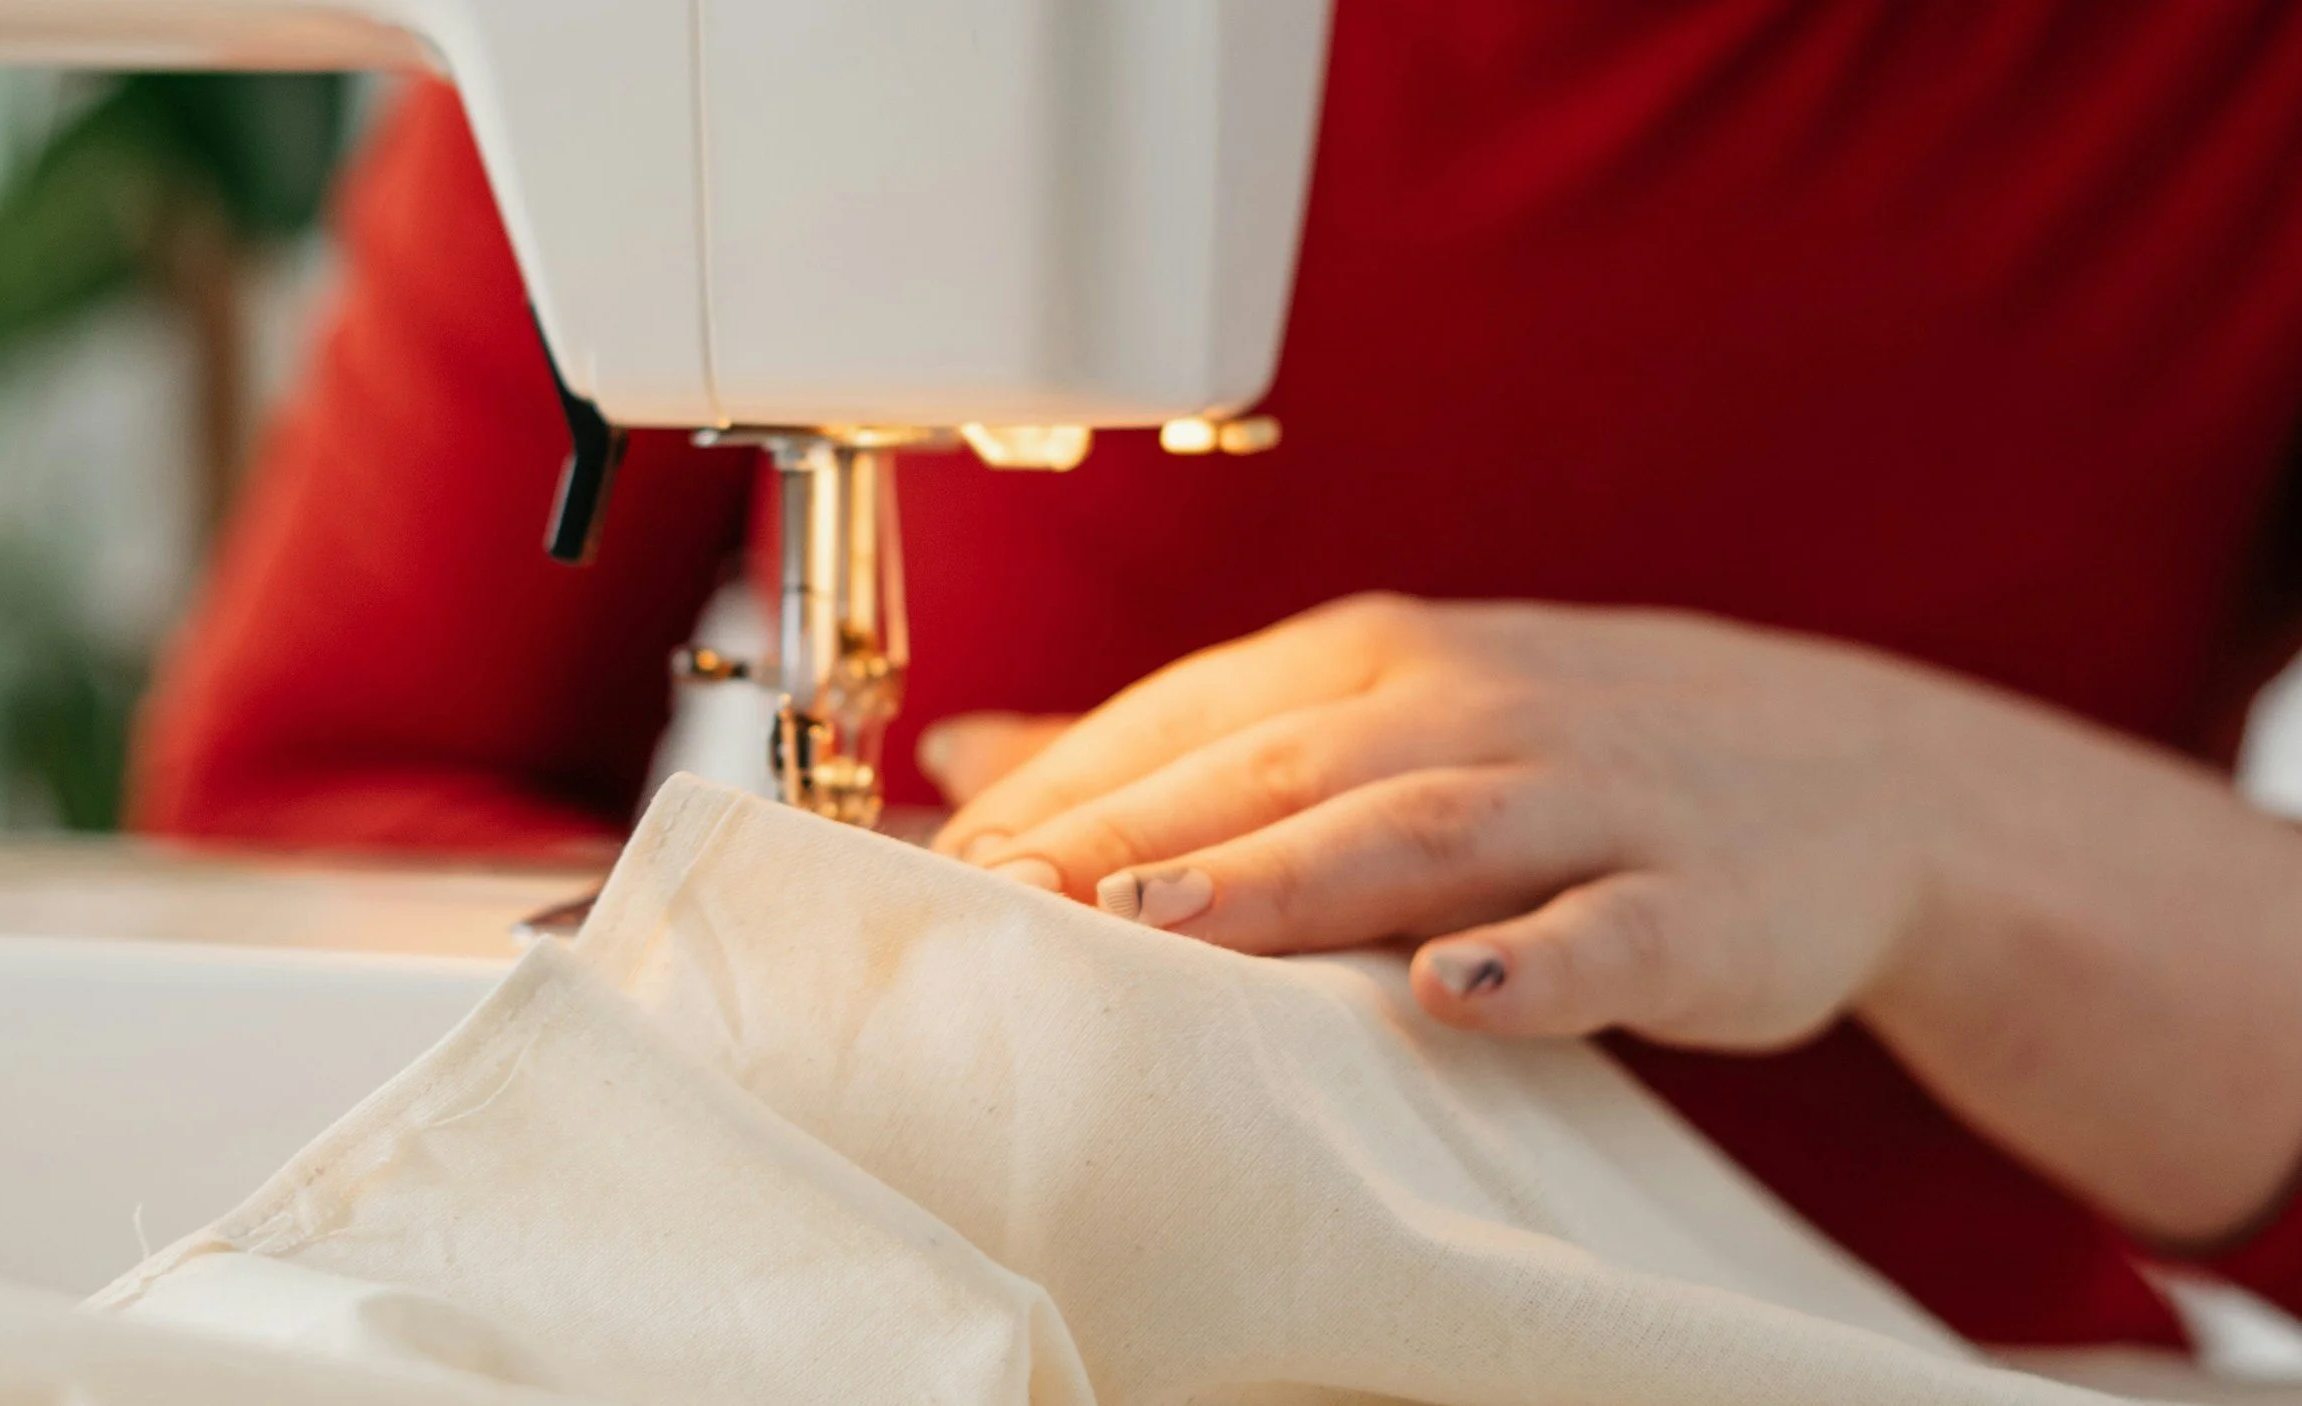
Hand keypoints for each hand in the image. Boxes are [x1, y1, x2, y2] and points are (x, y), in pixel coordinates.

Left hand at [932, 595, 1980, 1047]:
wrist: (1851, 775)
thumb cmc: (1570, 751)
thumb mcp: (1375, 708)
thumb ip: (1178, 740)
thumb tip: (965, 755)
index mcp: (1378, 658)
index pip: (1190, 715)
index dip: (1066, 785)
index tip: (947, 863)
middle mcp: (1467, 708)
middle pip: (1273, 767)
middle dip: (1125, 831)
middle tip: (994, 899)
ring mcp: (1588, 799)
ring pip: (1413, 832)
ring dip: (1281, 877)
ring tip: (1158, 918)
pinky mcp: (1695, 903)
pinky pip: (1609, 931)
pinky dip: (1535, 960)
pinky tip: (1453, 989)